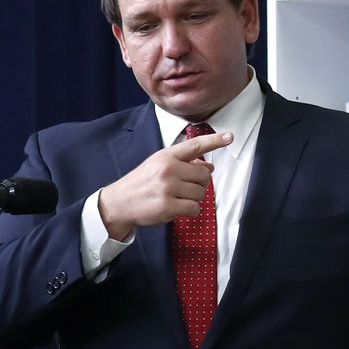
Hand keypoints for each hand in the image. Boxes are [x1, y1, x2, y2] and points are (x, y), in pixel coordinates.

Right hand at [95, 131, 231, 239]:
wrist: (118, 203)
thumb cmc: (142, 184)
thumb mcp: (159, 165)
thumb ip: (184, 164)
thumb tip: (209, 167)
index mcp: (166, 156)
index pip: (195, 145)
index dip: (214, 141)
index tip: (229, 137)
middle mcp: (168, 169)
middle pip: (204, 176)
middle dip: (198, 184)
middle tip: (182, 189)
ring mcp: (168, 187)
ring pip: (201, 194)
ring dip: (193, 199)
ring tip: (175, 199)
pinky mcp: (167, 206)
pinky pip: (194, 208)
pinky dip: (189, 211)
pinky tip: (175, 209)